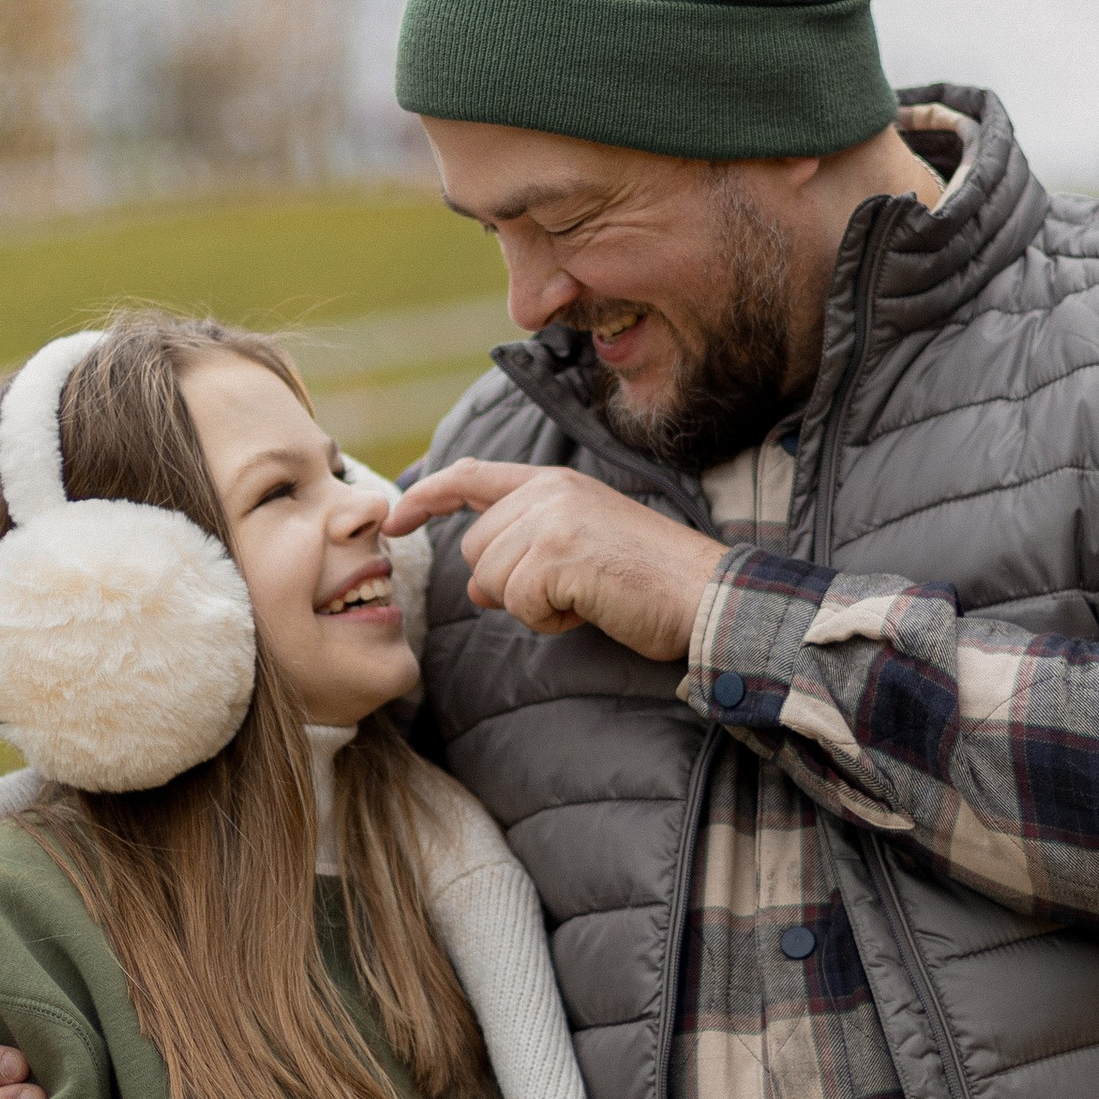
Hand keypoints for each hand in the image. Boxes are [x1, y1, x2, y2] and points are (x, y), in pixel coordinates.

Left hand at [386, 462, 726, 664]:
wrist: (704, 594)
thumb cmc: (648, 579)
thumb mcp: (581, 544)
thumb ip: (527, 547)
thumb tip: (478, 585)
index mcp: (554, 483)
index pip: (470, 477)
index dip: (425, 498)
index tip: (394, 520)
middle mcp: (549, 492)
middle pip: (477, 550)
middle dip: (509, 585)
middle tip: (570, 590)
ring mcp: (553, 521)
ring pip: (492, 580)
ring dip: (532, 606)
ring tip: (584, 596)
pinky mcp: (559, 556)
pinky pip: (518, 603)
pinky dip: (548, 620)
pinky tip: (587, 609)